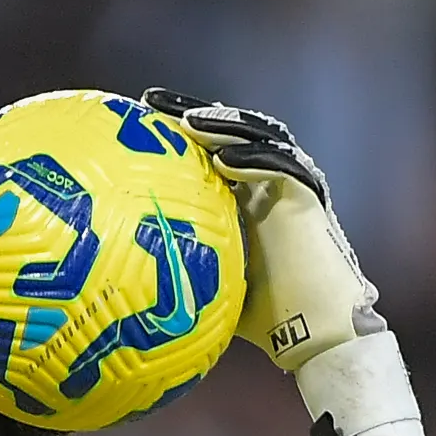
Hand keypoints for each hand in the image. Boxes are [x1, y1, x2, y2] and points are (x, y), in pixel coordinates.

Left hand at [140, 89, 379, 372]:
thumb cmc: (262, 319)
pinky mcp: (309, 199)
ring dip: (225, 127)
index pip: (206, 149)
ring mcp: (290, 187)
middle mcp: (266, 184)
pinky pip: (283, 168)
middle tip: (152, 101)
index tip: (134, 120)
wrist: (314, 333)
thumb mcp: (208, 286)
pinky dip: (255, 160)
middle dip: (193, 112)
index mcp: (242, 197)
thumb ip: (178, 269)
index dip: (175, 131)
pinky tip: (224, 160)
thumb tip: (121, 283)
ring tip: (189, 122)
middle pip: (230, 132)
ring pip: (259, 139)